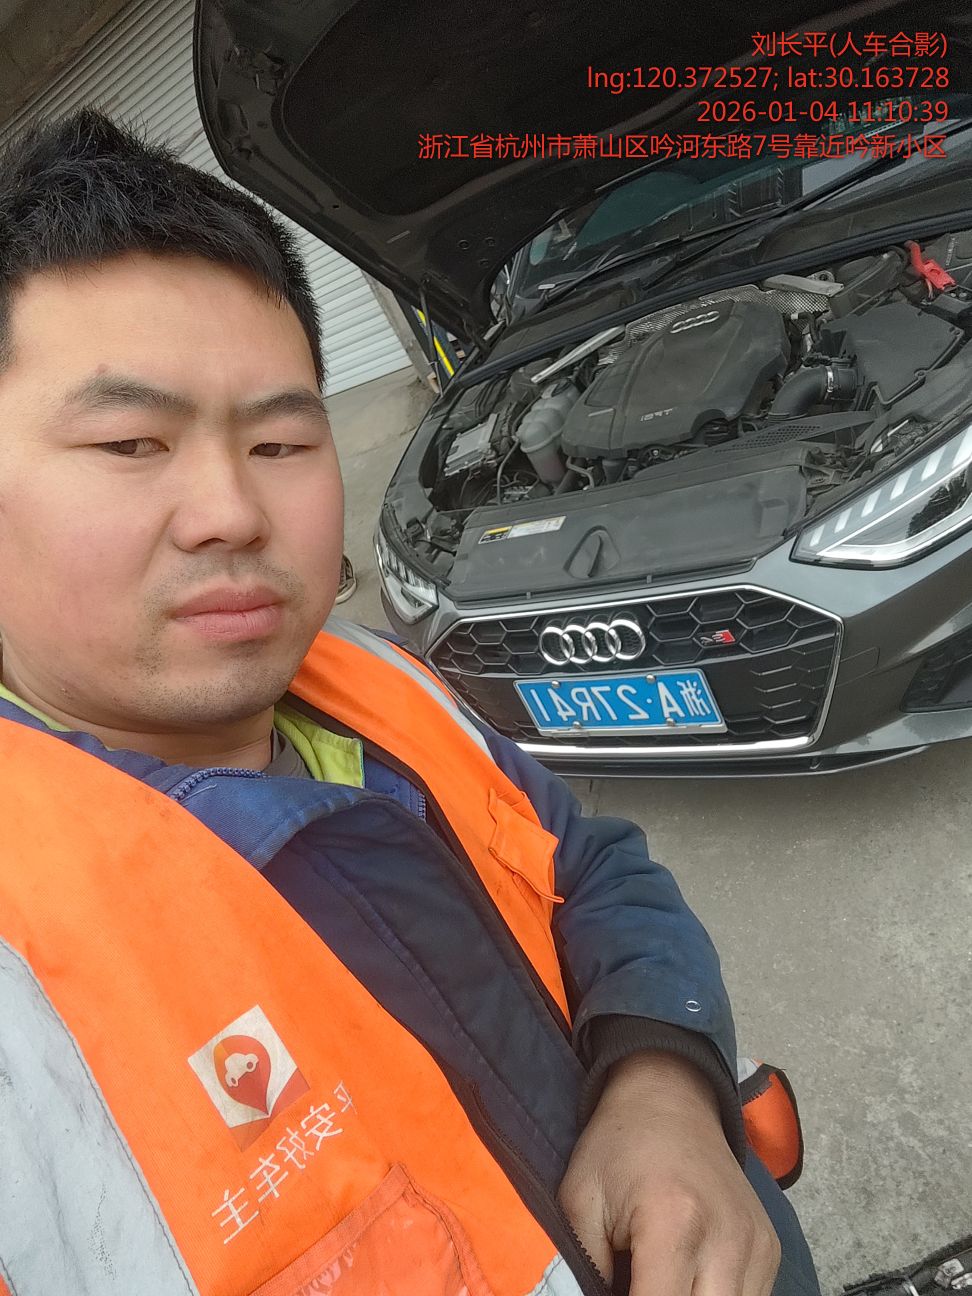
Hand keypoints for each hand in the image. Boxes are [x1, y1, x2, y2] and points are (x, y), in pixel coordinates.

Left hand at [558, 1051, 780, 1295]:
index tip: (613, 1292)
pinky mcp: (770, 1248)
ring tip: (658, 1280)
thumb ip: (585, 1271)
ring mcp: (755, 1245)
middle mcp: (726, 1238)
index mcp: (673, 1222)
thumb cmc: (619, 1146)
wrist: (669, 1096)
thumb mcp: (580, 1201)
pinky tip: (687, 1279)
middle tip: (637, 1283)